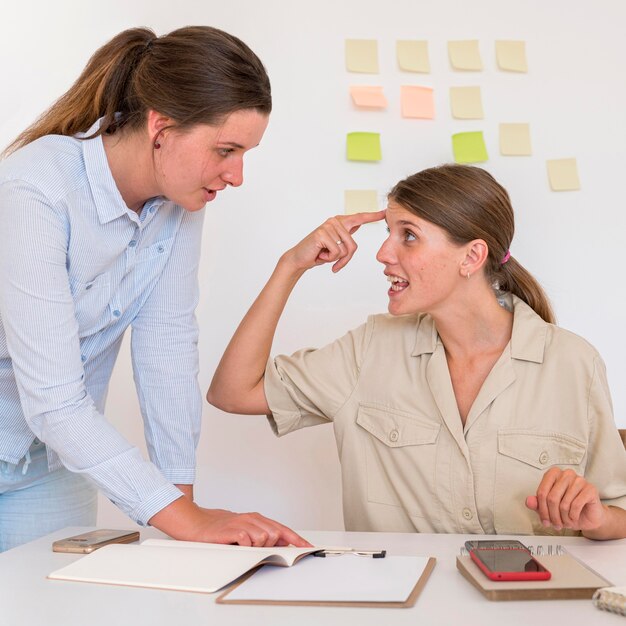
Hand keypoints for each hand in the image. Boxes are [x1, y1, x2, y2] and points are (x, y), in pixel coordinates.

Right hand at [188, 508, 311, 546]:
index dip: (296, 539)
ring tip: (243, 546)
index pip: (282, 529)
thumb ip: (261, 535)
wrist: (197, 524)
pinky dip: (246, 546)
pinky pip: (249, 541)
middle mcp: (253, 519)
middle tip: (259, 550)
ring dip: (256, 547)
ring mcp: (243, 523)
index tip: (307, 547)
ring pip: (264, 538)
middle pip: (276, 534)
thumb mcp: (244, 530)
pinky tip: (237, 545)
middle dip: (272, 546)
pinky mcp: (234, 529)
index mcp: (258, 519)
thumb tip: (280, 545)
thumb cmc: (220, 529)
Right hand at [283, 210, 384, 273]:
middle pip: (353, 245)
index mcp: (339, 222)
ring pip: (345, 250)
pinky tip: (320, 254)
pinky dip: (329, 258)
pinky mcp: (323, 234)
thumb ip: (345, 235)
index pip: (359, 218)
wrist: (300, 259)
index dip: (373, 216)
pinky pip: (336, 252)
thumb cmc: (318, 253)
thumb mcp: (336, 245)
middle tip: (333, 261)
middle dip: (345, 259)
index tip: (385, 212)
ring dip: (336, 259)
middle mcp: (335, 221)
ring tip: (324, 254)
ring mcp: (328, 226)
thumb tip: (357, 225)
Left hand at [525, 467, 606, 531]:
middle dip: (552, 515)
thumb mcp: (550, 508)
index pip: (542, 492)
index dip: (541, 509)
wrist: (588, 517)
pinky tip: (573, 519)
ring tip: (566, 522)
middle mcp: (566, 474)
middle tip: (555, 524)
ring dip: (563, 518)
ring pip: (564, 503)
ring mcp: (579, 480)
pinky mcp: (590, 489)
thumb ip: (537, 503)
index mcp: (553, 474)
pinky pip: (576, 504)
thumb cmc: (569, 510)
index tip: (544, 520)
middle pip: (552, 498)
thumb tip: (529, 501)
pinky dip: (573, 516)